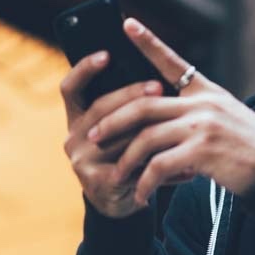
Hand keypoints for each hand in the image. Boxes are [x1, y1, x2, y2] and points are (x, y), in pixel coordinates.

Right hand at [60, 50, 164, 217]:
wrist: (123, 201)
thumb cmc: (128, 154)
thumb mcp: (123, 128)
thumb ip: (129, 104)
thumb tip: (158, 69)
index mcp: (78, 118)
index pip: (70, 88)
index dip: (85, 69)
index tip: (107, 53)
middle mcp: (74, 138)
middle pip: (100, 108)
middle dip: (131, 95)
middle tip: (158, 86)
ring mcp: (82, 161)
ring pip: (118, 136)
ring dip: (149, 127)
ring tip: (177, 118)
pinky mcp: (97, 183)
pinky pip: (131, 165)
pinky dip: (160, 162)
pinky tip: (184, 162)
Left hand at [85, 18, 254, 206]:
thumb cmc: (252, 149)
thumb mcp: (227, 118)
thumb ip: (197, 113)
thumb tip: (161, 117)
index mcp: (207, 91)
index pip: (172, 60)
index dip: (148, 42)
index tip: (126, 24)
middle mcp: (203, 103)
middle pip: (144, 104)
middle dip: (113, 120)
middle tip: (93, 134)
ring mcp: (203, 126)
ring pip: (146, 137)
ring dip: (125, 160)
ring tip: (114, 176)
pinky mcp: (203, 153)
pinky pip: (159, 166)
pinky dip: (145, 183)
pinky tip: (140, 195)